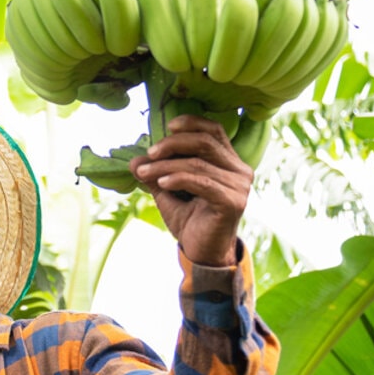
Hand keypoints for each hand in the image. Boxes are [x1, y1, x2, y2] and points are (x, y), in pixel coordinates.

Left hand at [127, 115, 251, 266]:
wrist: (201, 251)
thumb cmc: (189, 219)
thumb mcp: (167, 190)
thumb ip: (155, 172)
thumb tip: (134, 160)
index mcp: (228, 161)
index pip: (214, 130)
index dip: (191, 123)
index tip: (167, 126)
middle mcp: (239, 170)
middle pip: (204, 141)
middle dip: (171, 144)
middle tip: (149, 154)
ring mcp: (239, 186)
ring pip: (197, 163)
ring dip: (165, 166)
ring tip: (145, 173)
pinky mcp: (233, 202)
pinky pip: (201, 181)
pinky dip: (177, 179)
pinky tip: (161, 184)